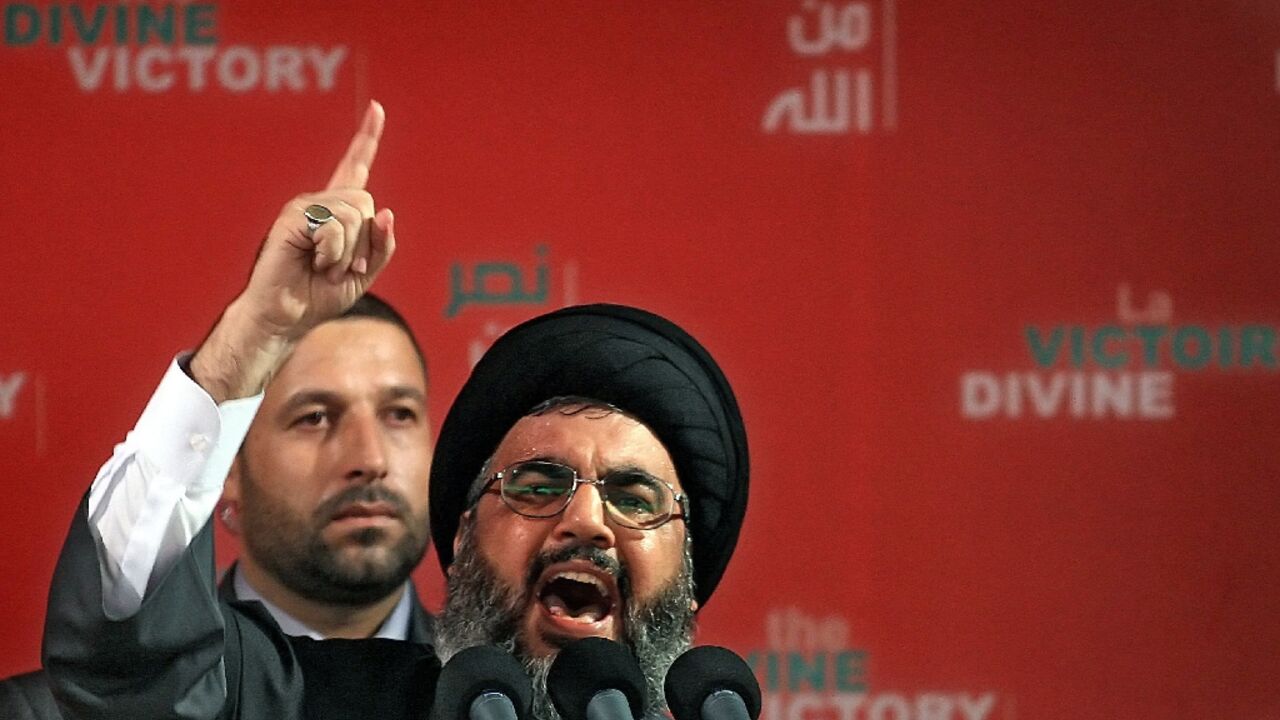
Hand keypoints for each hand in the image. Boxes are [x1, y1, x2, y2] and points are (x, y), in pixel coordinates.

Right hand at [240, 100, 394, 336]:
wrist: (286, 316)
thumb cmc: (320, 294)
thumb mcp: (364, 271)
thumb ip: (381, 244)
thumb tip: (387, 213)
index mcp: (337, 210)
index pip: (355, 167)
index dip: (367, 138)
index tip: (378, 108)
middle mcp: (320, 202)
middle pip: (366, 203)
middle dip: (364, 242)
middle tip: (343, 267)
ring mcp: (303, 207)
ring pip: (353, 216)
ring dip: (347, 254)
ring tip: (326, 268)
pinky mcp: (291, 218)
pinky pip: (332, 228)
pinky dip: (333, 254)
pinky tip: (314, 264)